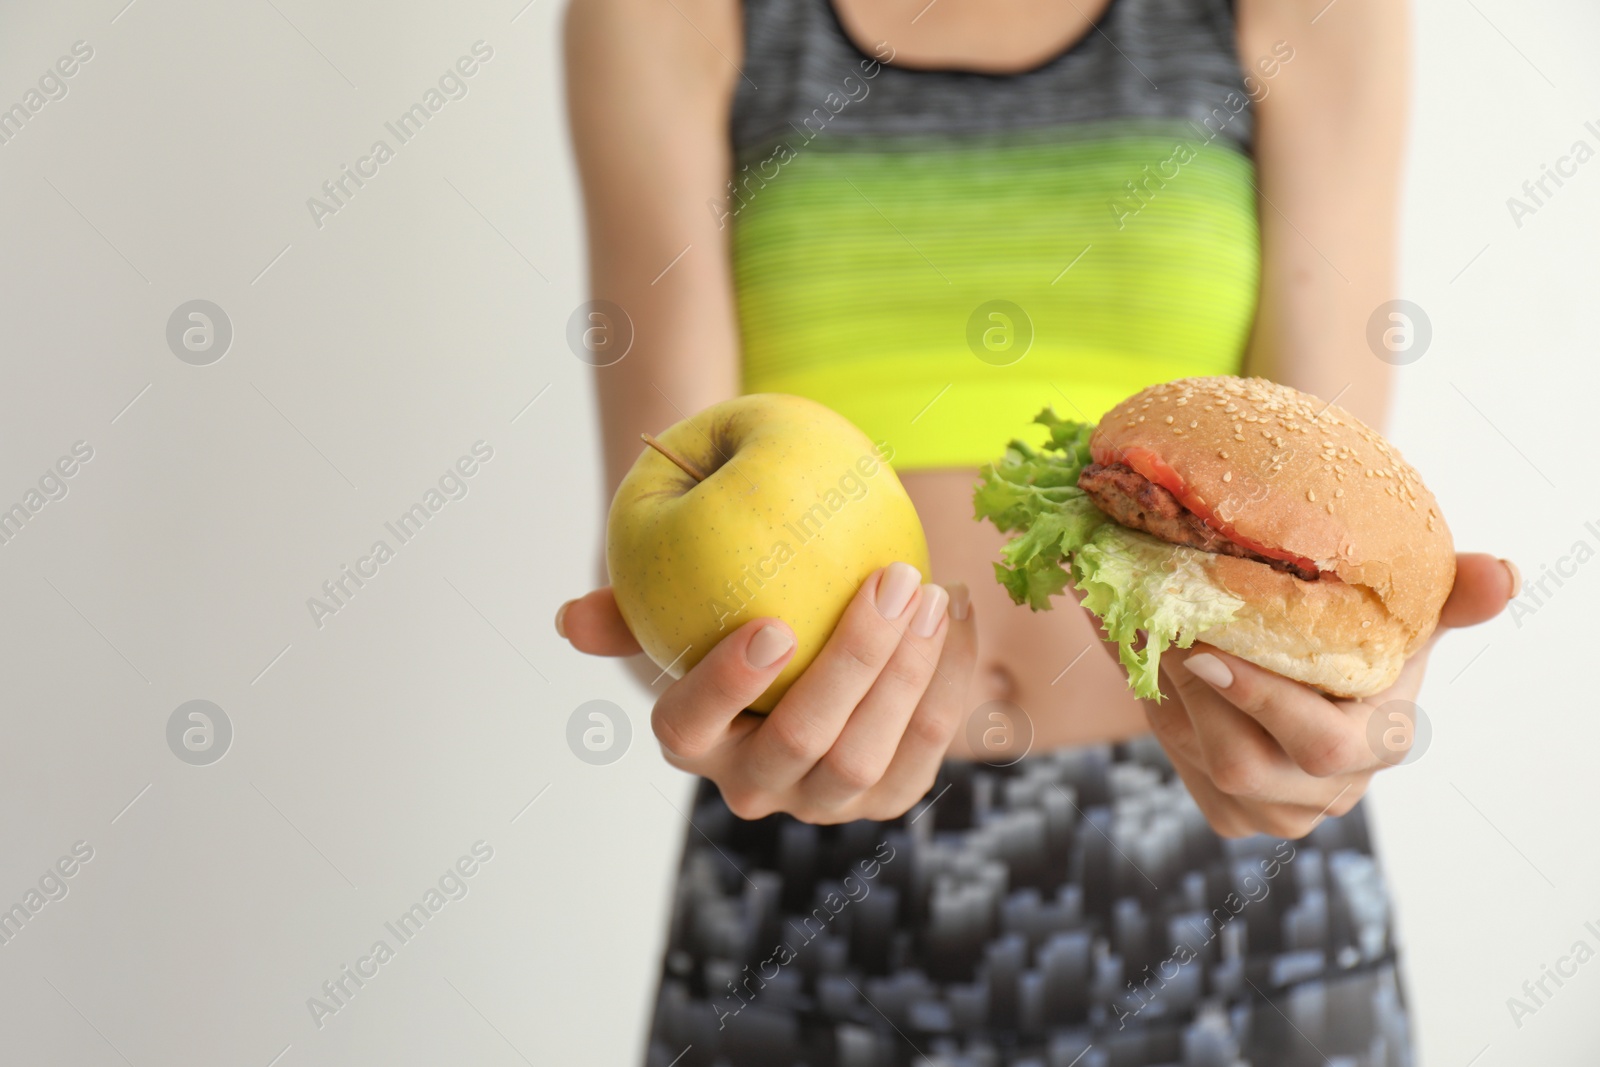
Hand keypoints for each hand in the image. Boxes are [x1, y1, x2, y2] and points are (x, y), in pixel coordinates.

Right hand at [557, 563, 977, 823]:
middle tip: (890, 581)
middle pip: (804, 740)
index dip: (727, 683)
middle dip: (853, 661)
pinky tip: (955, 611)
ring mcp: (824, 801)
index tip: (772, 624)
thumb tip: (571, 620)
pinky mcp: (888, 796)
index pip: (690, 726)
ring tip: (929, 592)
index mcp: (693, 742)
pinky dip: (947, 681)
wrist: (809, 658)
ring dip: (908, 673)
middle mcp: (754, 787)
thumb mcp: (674, 615)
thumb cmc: (729, 621)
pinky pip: (928, 748)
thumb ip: (628, 613)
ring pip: (869, 755)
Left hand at [1133, 553, 1516, 837]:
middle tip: (1167, 631)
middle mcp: (1334, 790)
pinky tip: (1168, 672)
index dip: (1262, 700)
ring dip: (1173, 697)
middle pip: (1246, 766)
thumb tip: (1502, 574)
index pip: (1321, 743)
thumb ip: (1451, 594)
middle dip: (1197, 695)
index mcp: (1382, 741)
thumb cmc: (1351, 634)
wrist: (1288, 670)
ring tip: (1161, 635)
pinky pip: (1186, 770)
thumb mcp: (1398, 610)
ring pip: (1205, 763)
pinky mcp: (1234, 816)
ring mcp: (1283, 813)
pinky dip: (1168, 715)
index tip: (1210, 648)